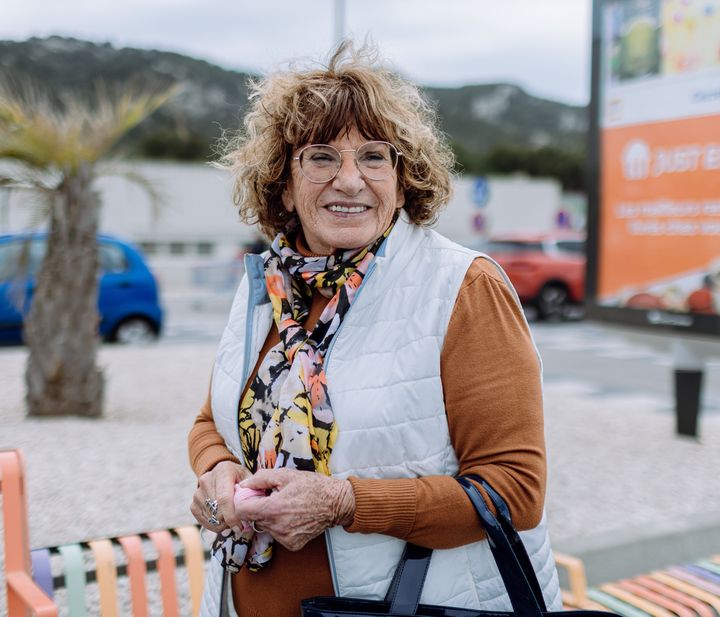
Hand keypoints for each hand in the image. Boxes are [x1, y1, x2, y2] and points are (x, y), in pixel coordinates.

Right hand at [190, 460, 250, 531]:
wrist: (222, 473)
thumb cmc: (238, 477)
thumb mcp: (248, 478)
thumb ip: (251, 489)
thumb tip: (250, 505)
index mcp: (223, 471)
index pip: (224, 498)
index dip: (231, 516)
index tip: (239, 527)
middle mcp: (207, 480)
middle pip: (216, 509)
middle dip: (228, 521)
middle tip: (238, 525)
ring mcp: (198, 492)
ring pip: (210, 516)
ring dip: (221, 524)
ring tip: (231, 521)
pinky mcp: (193, 503)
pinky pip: (202, 520)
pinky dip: (213, 525)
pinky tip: (222, 523)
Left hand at [233, 468, 354, 550]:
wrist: (336, 502)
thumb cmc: (312, 486)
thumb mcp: (286, 474)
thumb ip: (260, 478)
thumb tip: (243, 485)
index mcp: (273, 509)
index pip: (241, 511)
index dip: (243, 501)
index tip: (251, 496)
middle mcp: (277, 527)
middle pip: (253, 519)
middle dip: (258, 508)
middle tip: (273, 498)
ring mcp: (285, 538)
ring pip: (265, 527)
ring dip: (270, 518)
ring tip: (285, 506)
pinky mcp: (292, 544)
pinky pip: (277, 535)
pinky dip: (280, 526)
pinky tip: (292, 517)